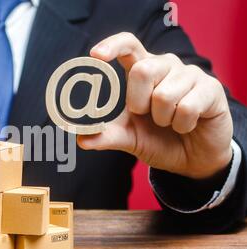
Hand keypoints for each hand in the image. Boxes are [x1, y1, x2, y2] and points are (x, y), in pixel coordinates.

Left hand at [77, 32, 233, 179]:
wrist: (192, 158)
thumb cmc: (158, 140)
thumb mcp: (129, 138)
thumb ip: (107, 136)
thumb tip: (81, 139)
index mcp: (142, 71)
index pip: (128, 45)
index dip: (112, 46)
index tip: (96, 55)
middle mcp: (165, 66)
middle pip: (142, 70)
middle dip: (139, 103)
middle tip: (147, 115)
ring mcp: (190, 75)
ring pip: (164, 94)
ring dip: (163, 119)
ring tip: (170, 122)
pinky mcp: (211, 89)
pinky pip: (187, 107)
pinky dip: (182, 125)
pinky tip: (188, 126)